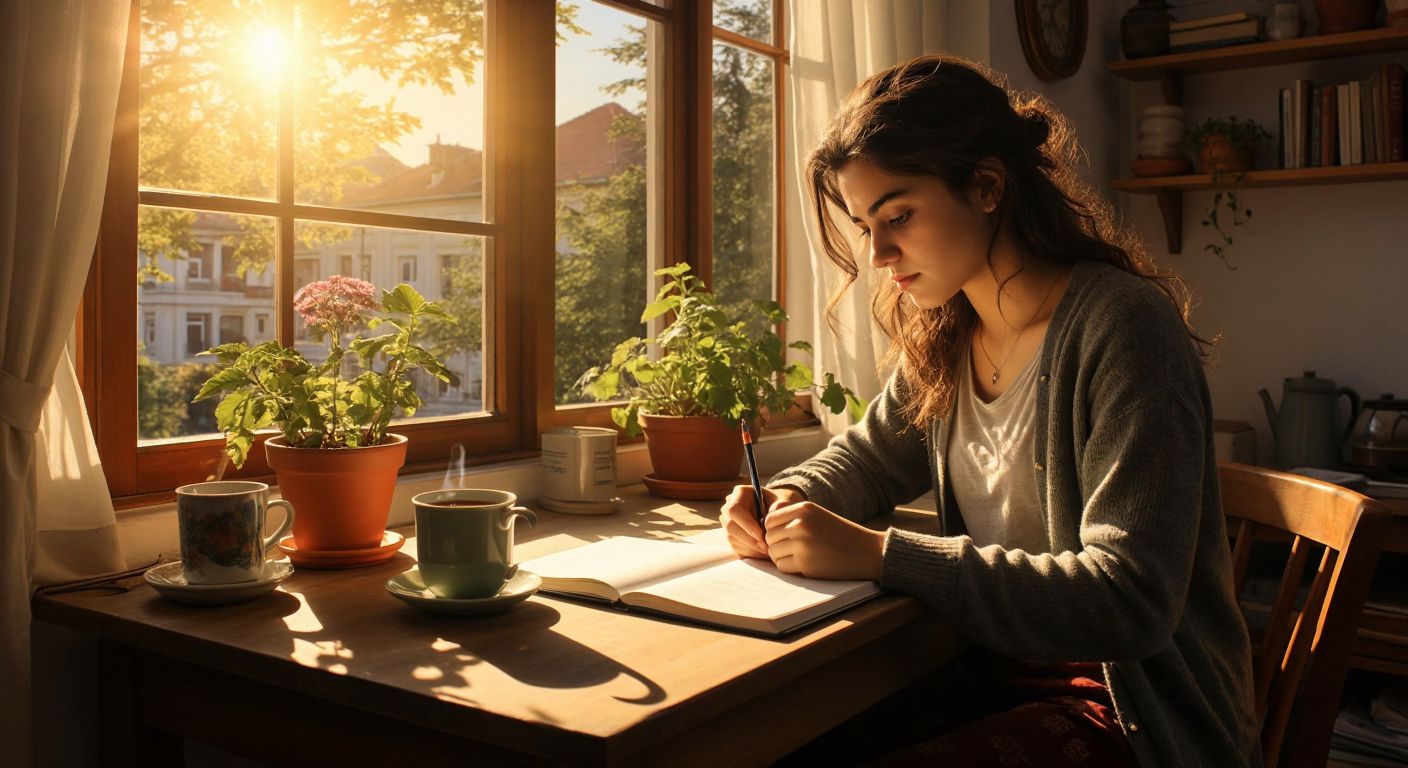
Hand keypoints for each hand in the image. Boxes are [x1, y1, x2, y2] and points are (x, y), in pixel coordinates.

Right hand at [719, 485, 805, 559]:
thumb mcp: (782, 500)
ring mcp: (728, 523)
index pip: (735, 511)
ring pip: (733, 540)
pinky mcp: (732, 537)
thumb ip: (780, 505)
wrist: (776, 511)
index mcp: (739, 494)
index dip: (747, 525)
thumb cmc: (779, 504)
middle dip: (750, 541)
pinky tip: (764, 553)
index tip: (761, 535)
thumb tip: (774, 513)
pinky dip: (751, 554)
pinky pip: (737, 549)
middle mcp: (729, 508)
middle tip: (767, 548)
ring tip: (769, 552)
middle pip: (731, 528)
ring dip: (752, 549)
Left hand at [764, 501, 885, 581]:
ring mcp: (802, 543)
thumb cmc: (840, 535)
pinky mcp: (805, 563)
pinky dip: (790, 568)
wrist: (867, 551)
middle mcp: (801, 523)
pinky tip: (805, 565)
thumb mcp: (817, 516)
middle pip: (769, 537)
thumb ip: (793, 517)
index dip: (773, 530)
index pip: (769, 519)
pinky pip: (782, 566)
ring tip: (800, 557)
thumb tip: (762, 525)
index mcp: (804, 508)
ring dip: (782, 558)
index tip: (783, 537)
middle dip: (776, 545)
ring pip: (773, 553)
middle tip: (792, 550)